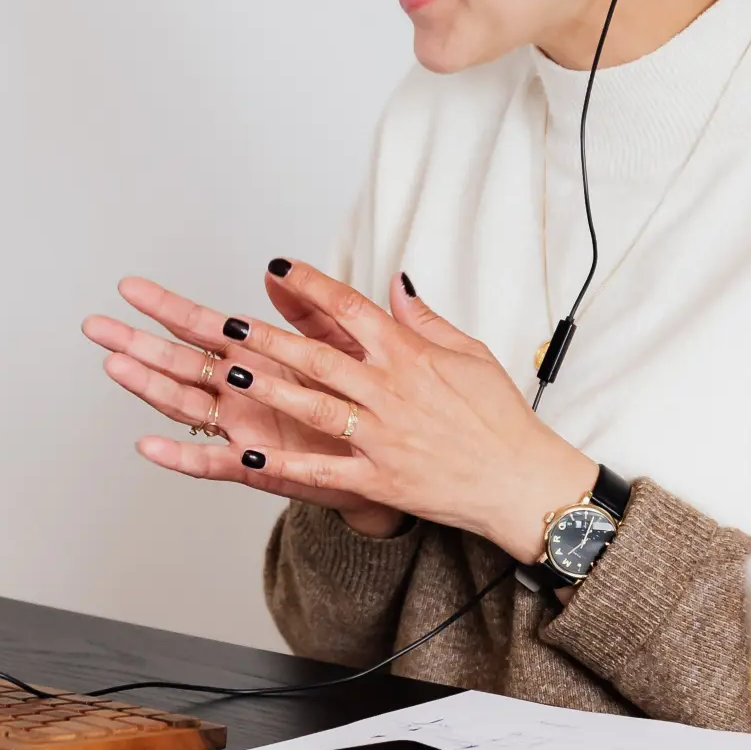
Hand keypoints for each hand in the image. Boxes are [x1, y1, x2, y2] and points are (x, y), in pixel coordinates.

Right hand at [82, 275, 404, 538]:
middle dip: (136, 343)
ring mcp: (242, 428)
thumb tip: (277, 269)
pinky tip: (148, 446)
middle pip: (178, 362)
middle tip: (95, 325)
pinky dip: (179, 456)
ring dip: (149, 387)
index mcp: (257, 357)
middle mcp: (240, 391)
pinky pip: (211, 463)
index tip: (131, 288)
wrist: (392, 460)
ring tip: (114, 366)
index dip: (167, 307)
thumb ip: (308, 310)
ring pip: (184, 404)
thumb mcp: (339, 343)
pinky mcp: (256, 466)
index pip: (203, 326)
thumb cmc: (360, 402)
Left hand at [183, 261, 595, 563]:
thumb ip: (423, 319)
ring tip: (231, 373)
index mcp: (410, 356)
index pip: (351, 309)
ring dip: (270, 389)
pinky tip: (251, 454)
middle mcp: (391, 392)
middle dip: (269, 338)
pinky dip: (287, 464)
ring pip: (315, 407)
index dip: (311, 285)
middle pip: (319, 357)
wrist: (522, 482)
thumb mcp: (469, 353)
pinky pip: (326, 470)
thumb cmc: (500, 417)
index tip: (279, 268)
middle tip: (228, 322)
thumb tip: (395, 281)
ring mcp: (383, 438)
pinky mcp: (381, 479)